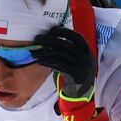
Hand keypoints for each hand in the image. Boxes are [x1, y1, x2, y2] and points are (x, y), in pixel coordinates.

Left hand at [34, 0, 99, 120]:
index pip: (77, 37)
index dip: (65, 32)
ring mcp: (80, 66)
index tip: (52, 30)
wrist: (83, 91)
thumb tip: (52, 36)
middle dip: (49, 40)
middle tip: (37, 38)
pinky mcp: (73, 74)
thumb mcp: (79, 58)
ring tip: (34, 51)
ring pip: (59, 55)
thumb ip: (71, 49)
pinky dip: (47, 62)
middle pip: (65, 45)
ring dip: (44, 52)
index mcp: (87, 51)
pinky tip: (39, 60)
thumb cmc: (77, 71)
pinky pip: (58, 65)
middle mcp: (85, 57)